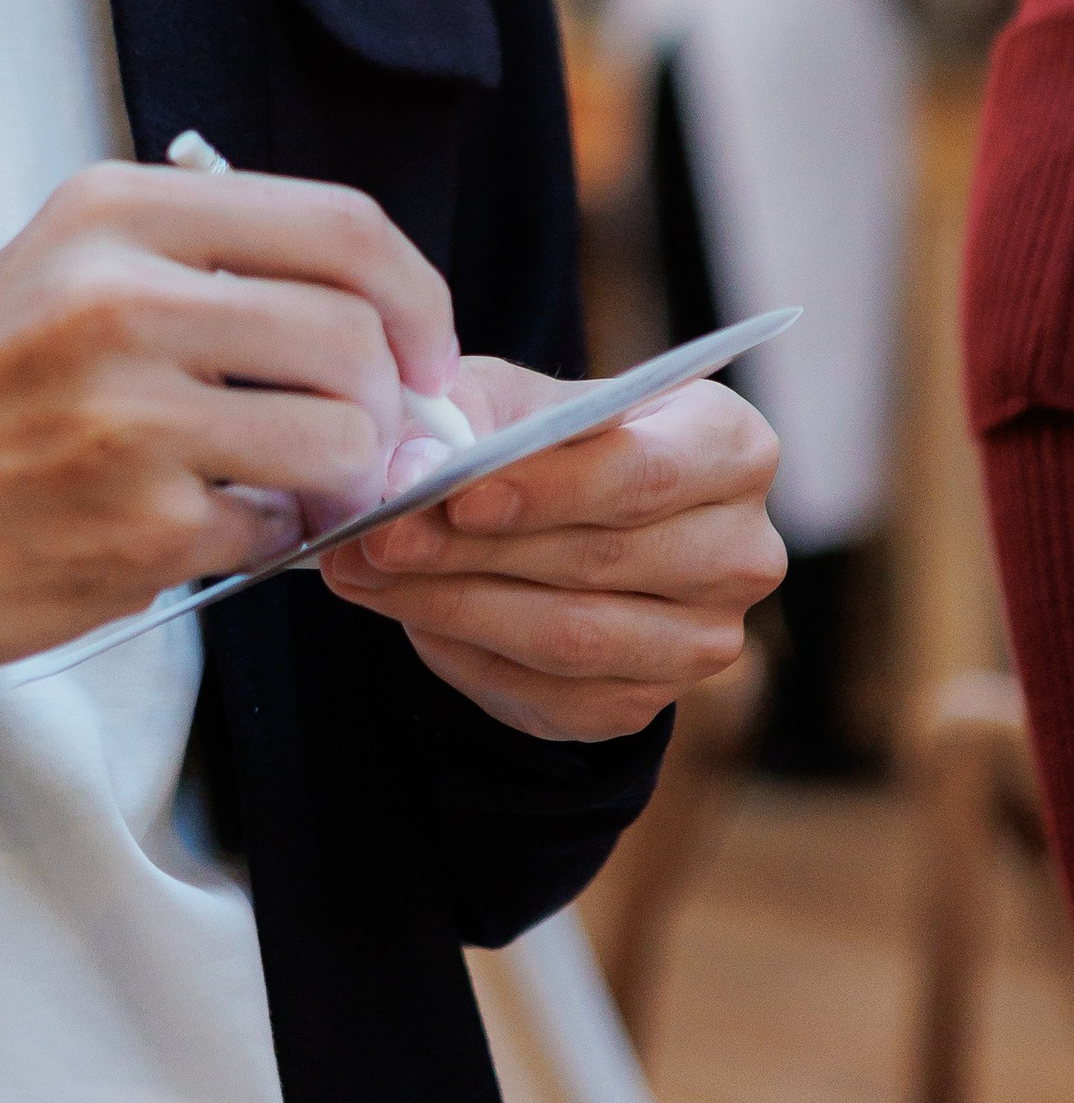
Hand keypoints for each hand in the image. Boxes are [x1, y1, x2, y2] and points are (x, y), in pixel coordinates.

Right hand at [0, 160, 458, 686]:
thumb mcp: (64, 271)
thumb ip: (204, 267)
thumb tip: (370, 311)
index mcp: (113, 213)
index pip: (339, 223)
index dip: (415, 292)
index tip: (421, 346)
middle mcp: (122, 296)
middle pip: (355, 332)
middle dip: (391, 399)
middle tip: (366, 434)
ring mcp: (131, 413)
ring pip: (342, 435)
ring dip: (343, 477)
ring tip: (290, 484)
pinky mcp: (138, 523)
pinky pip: (276, 526)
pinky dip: (267, 536)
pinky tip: (208, 524)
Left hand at [318, 359, 785, 741]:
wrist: (561, 518)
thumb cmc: (541, 440)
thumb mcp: (506, 398)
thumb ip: (462, 421)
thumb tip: (410, 469)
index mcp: (729, 446)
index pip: (645, 472)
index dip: (549, 488)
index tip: (455, 494)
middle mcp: (741, 550)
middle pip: (601, 559)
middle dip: (474, 551)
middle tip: (375, 535)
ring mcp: (703, 640)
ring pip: (571, 637)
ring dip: (452, 605)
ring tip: (362, 571)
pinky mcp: (646, 704)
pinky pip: (547, 692)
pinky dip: (461, 652)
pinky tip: (403, 611)